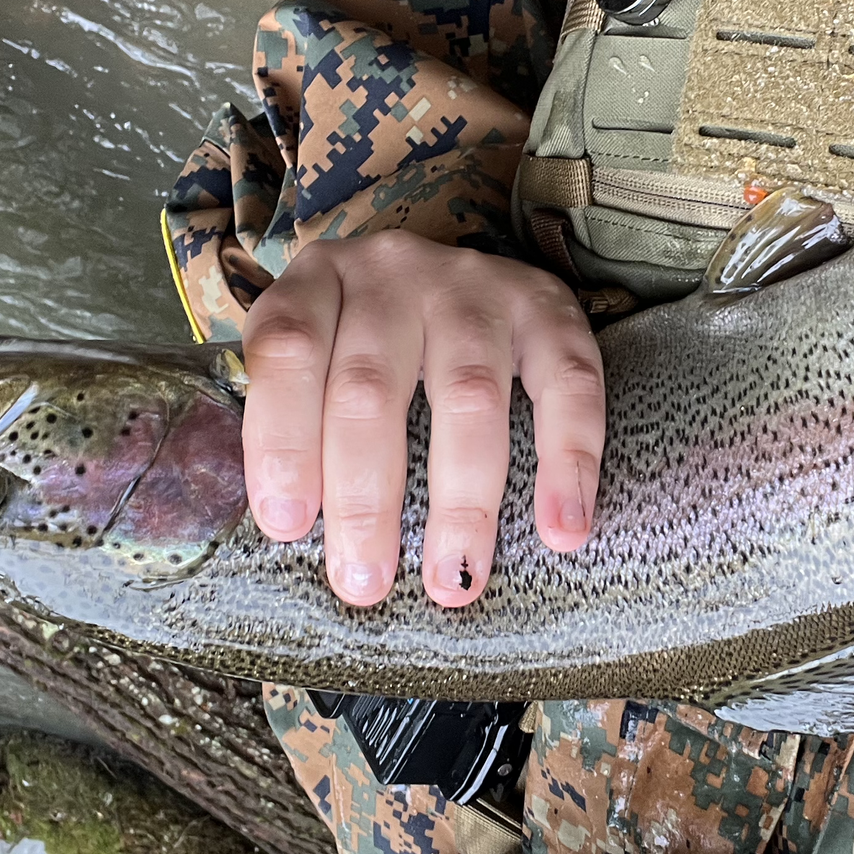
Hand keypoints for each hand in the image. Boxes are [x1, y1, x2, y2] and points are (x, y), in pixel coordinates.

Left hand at [239, 230, 605, 607]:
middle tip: (365, 582)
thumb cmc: (361, 342)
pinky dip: (568, 462)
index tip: (288, 527)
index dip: (284, 439)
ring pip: (468, 396)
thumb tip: (292, 530)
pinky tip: (562, 529)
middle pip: (372, 386)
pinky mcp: (549, 307)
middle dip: (366, 497)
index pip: (289, 351)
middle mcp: (395, 271)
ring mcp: (476, 286)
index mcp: (318, 281)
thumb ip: (292, 418)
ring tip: (455, 578)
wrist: (449, 278)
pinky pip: (569, 386)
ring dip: (463, 501)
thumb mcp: (309, 357)